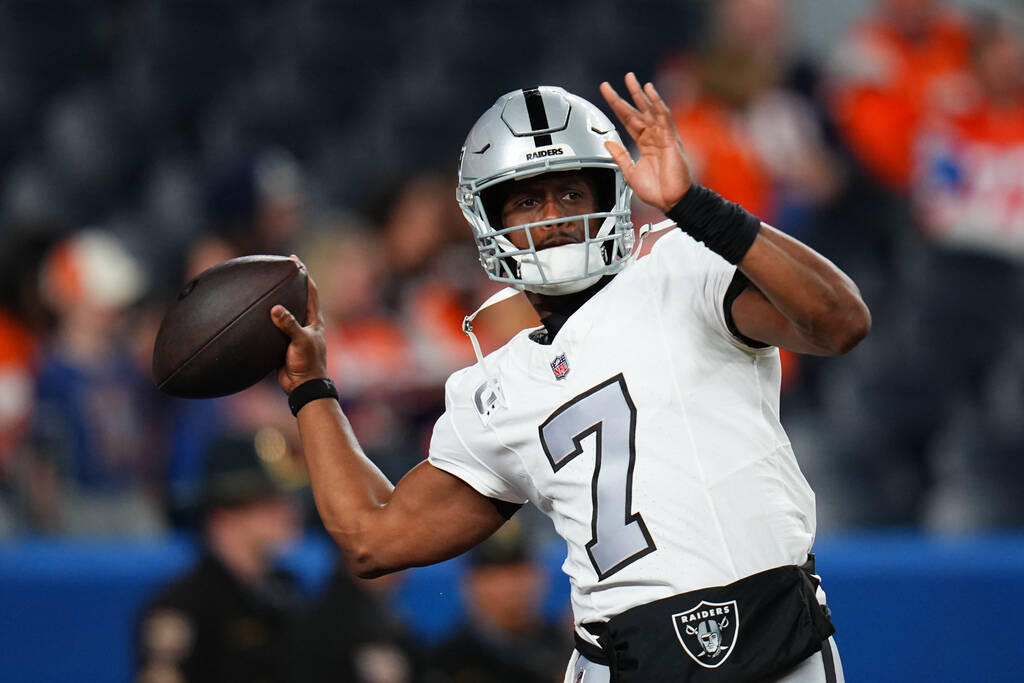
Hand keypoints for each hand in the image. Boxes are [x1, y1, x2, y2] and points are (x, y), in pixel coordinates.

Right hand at [271, 257, 328, 393]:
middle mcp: (306, 323)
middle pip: (297, 297)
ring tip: (263, 287)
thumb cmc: (307, 364)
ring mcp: (294, 333)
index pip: (309, 290)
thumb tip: (275, 309)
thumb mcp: (300, 342)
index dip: (302, 274)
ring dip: (276, 300)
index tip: (293, 261)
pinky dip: (266, 318)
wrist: (303, 387)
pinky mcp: (283, 343)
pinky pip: (274, 327)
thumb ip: (288, 325)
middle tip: (277, 268)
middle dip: (289, 283)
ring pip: (285, 312)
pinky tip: (253, 314)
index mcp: (314, 319)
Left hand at [600, 73, 691, 213]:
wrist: (671, 201)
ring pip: (651, 110)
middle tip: (624, 77)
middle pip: (639, 110)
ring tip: (633, 80)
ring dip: (642, 95)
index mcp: (643, 144)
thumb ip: (620, 156)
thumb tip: (608, 142)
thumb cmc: (656, 190)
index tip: (608, 92)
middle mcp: (653, 137)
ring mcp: (662, 137)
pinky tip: (651, 93)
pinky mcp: (671, 140)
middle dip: (630, 94)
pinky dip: (657, 104)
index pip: (628, 120)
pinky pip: (664, 118)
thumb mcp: (629, 172)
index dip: (618, 106)